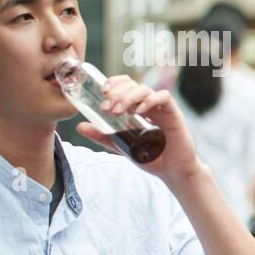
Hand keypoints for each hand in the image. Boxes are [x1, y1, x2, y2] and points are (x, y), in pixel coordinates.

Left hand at [77, 75, 202, 182]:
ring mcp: (161, 108)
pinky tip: (140, 112)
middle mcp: (149, 105)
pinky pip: (163, 97)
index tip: (102, 92)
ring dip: (128, 97)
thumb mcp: (121, 145)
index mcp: (137, 108)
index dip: (114, 83)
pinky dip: (149, 100)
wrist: (172, 172)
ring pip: (144, 89)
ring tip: (118, 112)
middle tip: (106, 108)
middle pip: (132, 84)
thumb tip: (80, 126)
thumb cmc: (150, 158)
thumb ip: (103, 135)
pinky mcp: (174, 114)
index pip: (126, 85)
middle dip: (116, 93)